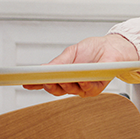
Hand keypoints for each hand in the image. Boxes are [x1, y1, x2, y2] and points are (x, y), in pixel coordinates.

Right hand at [21, 34, 139, 97]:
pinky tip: (81, 80)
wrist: (114, 47)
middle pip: (56, 90)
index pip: (47, 82)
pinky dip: (84, 84)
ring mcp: (83, 87)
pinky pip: (88, 89)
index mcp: (64, 75)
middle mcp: (72, 84)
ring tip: (61, 78)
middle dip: (49, 86)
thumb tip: (41, 70)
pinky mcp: (97, 88)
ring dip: (66, 84)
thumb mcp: (71, 52)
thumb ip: (58, 63)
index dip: (35, 84)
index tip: (25, 82)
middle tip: (43, 80)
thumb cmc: (93, 49)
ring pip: (71, 91)